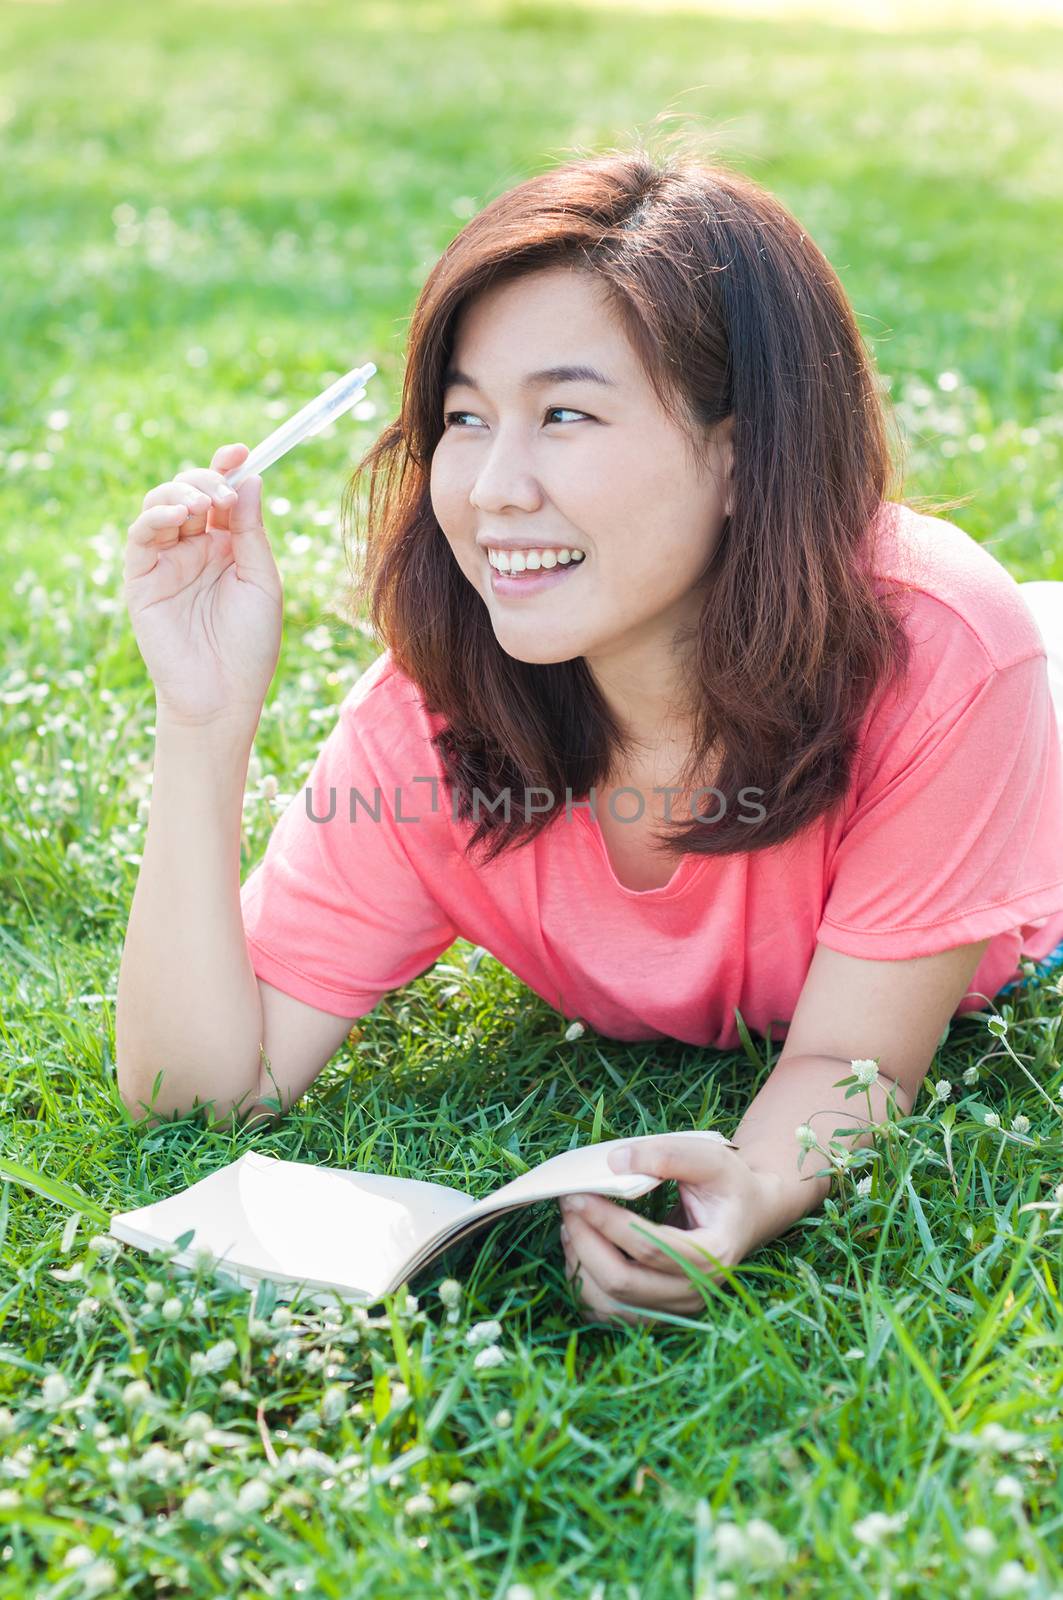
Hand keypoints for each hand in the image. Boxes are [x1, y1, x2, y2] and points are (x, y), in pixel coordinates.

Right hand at [123, 441, 282, 727]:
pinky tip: (177, 517)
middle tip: (224, 492)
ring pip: (160, 504)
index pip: (220, 494)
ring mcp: (165, 561)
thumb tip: (250, 478)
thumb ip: (251, 531)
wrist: (224, 695)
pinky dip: (155, 517)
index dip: (226, 467)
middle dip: (206, 479)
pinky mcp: (141, 578)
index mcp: (226, 546)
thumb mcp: (262, 580)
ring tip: (204, 504)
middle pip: (189, 491)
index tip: (241, 450)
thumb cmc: (250, 644)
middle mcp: (194, 548)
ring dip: (181, 492)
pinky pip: (141, 535)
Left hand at [557, 1135, 783, 1326]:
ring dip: (579, 1265)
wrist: (746, 1215)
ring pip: (612, 1304)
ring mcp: (677, 1309)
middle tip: (567, 1205)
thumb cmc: (727, 1183)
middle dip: (586, 1242)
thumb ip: (666, 1154)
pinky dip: (585, 1284)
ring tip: (569, 1225)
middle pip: (624, 1283)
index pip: (650, 1247)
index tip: (578, 1194)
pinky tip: (580, 1248)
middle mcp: (697, 1292)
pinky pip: (609, 1313)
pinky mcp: (658, 1313)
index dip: (608, 1222)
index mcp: (714, 1254)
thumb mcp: (709, 1156)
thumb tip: (614, 1161)